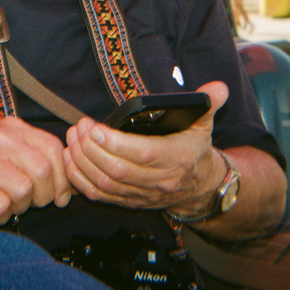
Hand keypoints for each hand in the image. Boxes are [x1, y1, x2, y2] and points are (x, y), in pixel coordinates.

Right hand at [0, 117, 71, 225]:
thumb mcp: (8, 156)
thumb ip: (38, 160)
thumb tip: (73, 183)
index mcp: (11, 127)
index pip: (54, 148)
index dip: (63, 178)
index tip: (59, 196)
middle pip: (43, 170)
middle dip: (43, 196)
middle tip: (29, 204)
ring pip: (24, 190)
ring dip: (19, 208)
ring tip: (4, 204)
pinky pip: (0, 206)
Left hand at [63, 81, 228, 210]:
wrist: (198, 188)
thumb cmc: (194, 151)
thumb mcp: (205, 125)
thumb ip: (209, 103)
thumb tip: (218, 87)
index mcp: (176, 159)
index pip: (143, 154)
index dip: (116, 143)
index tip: (95, 126)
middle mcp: (158, 181)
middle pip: (117, 170)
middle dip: (92, 149)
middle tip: (78, 127)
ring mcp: (141, 194)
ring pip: (105, 184)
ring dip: (82, 162)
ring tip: (73, 138)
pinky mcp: (128, 201)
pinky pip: (99, 196)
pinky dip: (80, 179)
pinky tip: (71, 159)